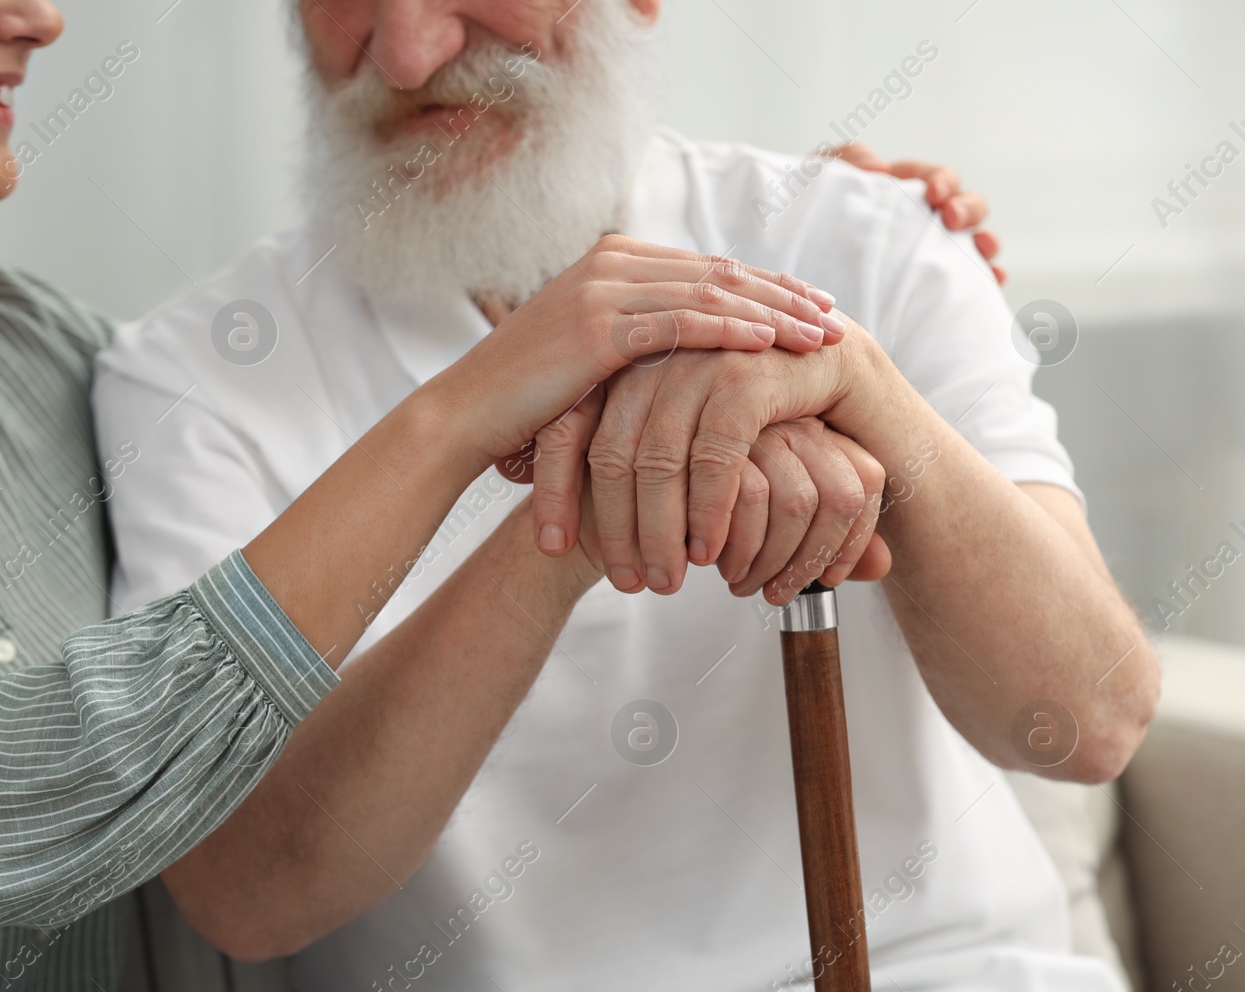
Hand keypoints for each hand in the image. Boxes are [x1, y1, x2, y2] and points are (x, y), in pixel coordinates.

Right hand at [426, 235, 845, 465]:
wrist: (466, 416)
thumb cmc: (529, 403)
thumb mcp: (594, 360)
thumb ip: (642, 343)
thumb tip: (698, 360)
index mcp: (615, 262)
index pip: (709, 269)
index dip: (767, 287)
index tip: (815, 309)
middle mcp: (613, 262)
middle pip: (720, 272)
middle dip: (785, 295)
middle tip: (837, 319)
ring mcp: (604, 288)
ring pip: (711, 294)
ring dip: (773, 313)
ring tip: (822, 337)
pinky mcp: (597, 325)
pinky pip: (682, 324)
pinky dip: (732, 331)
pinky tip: (770, 347)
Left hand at [528, 312, 895, 598]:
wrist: (828, 355)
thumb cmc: (745, 400)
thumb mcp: (674, 420)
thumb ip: (621, 453)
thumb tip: (552, 521)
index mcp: (619, 360)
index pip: (565, 428)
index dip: (553, 492)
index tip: (552, 549)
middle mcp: (652, 356)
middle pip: (610, 455)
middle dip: (612, 529)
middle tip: (624, 581)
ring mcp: (698, 361)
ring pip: (657, 462)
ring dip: (658, 533)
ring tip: (665, 581)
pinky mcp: (747, 376)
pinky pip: (715, 456)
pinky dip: (708, 512)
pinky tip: (709, 551)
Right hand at [720, 419, 891, 601]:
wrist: (629, 462)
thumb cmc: (705, 495)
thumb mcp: (773, 516)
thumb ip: (827, 539)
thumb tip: (883, 567)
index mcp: (821, 428)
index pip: (866, 480)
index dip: (852, 542)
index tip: (827, 581)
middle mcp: (796, 419)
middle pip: (837, 497)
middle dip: (806, 564)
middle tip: (773, 594)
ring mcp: (757, 423)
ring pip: (796, 502)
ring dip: (768, 560)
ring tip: (736, 581)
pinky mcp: (715, 432)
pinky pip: (747, 498)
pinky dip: (733, 545)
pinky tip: (706, 560)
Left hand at [827, 142, 1004, 284]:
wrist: (803, 254)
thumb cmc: (814, 210)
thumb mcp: (821, 177)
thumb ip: (844, 160)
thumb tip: (878, 166)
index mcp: (906, 188)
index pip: (936, 178)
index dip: (941, 182)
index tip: (934, 194)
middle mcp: (928, 217)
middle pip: (966, 204)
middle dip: (967, 208)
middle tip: (951, 218)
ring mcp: (935, 248)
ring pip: (975, 239)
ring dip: (985, 241)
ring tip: (984, 249)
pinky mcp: (935, 279)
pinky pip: (970, 278)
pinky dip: (988, 277)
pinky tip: (994, 281)